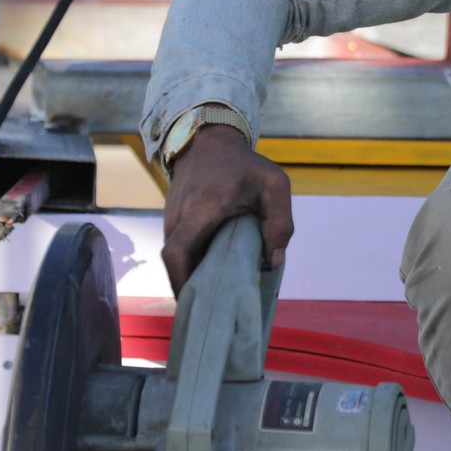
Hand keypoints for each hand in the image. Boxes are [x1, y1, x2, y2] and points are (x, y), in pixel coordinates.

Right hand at [158, 123, 293, 290]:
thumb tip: (273, 262)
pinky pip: (179, 248)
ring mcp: (170, 219)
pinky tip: (214, 273)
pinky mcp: (172, 221)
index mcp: (200, 210)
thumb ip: (280, 223)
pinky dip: (194, 262)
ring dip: (193, 275)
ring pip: (177, 257)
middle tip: (217, 308)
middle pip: (174, 263)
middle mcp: (178, 217)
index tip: (196, 301)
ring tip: (219, 294)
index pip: (176, 253)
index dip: (181, 281)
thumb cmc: (245, 166)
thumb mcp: (274, 185)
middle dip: (191, 287)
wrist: (209, 142)